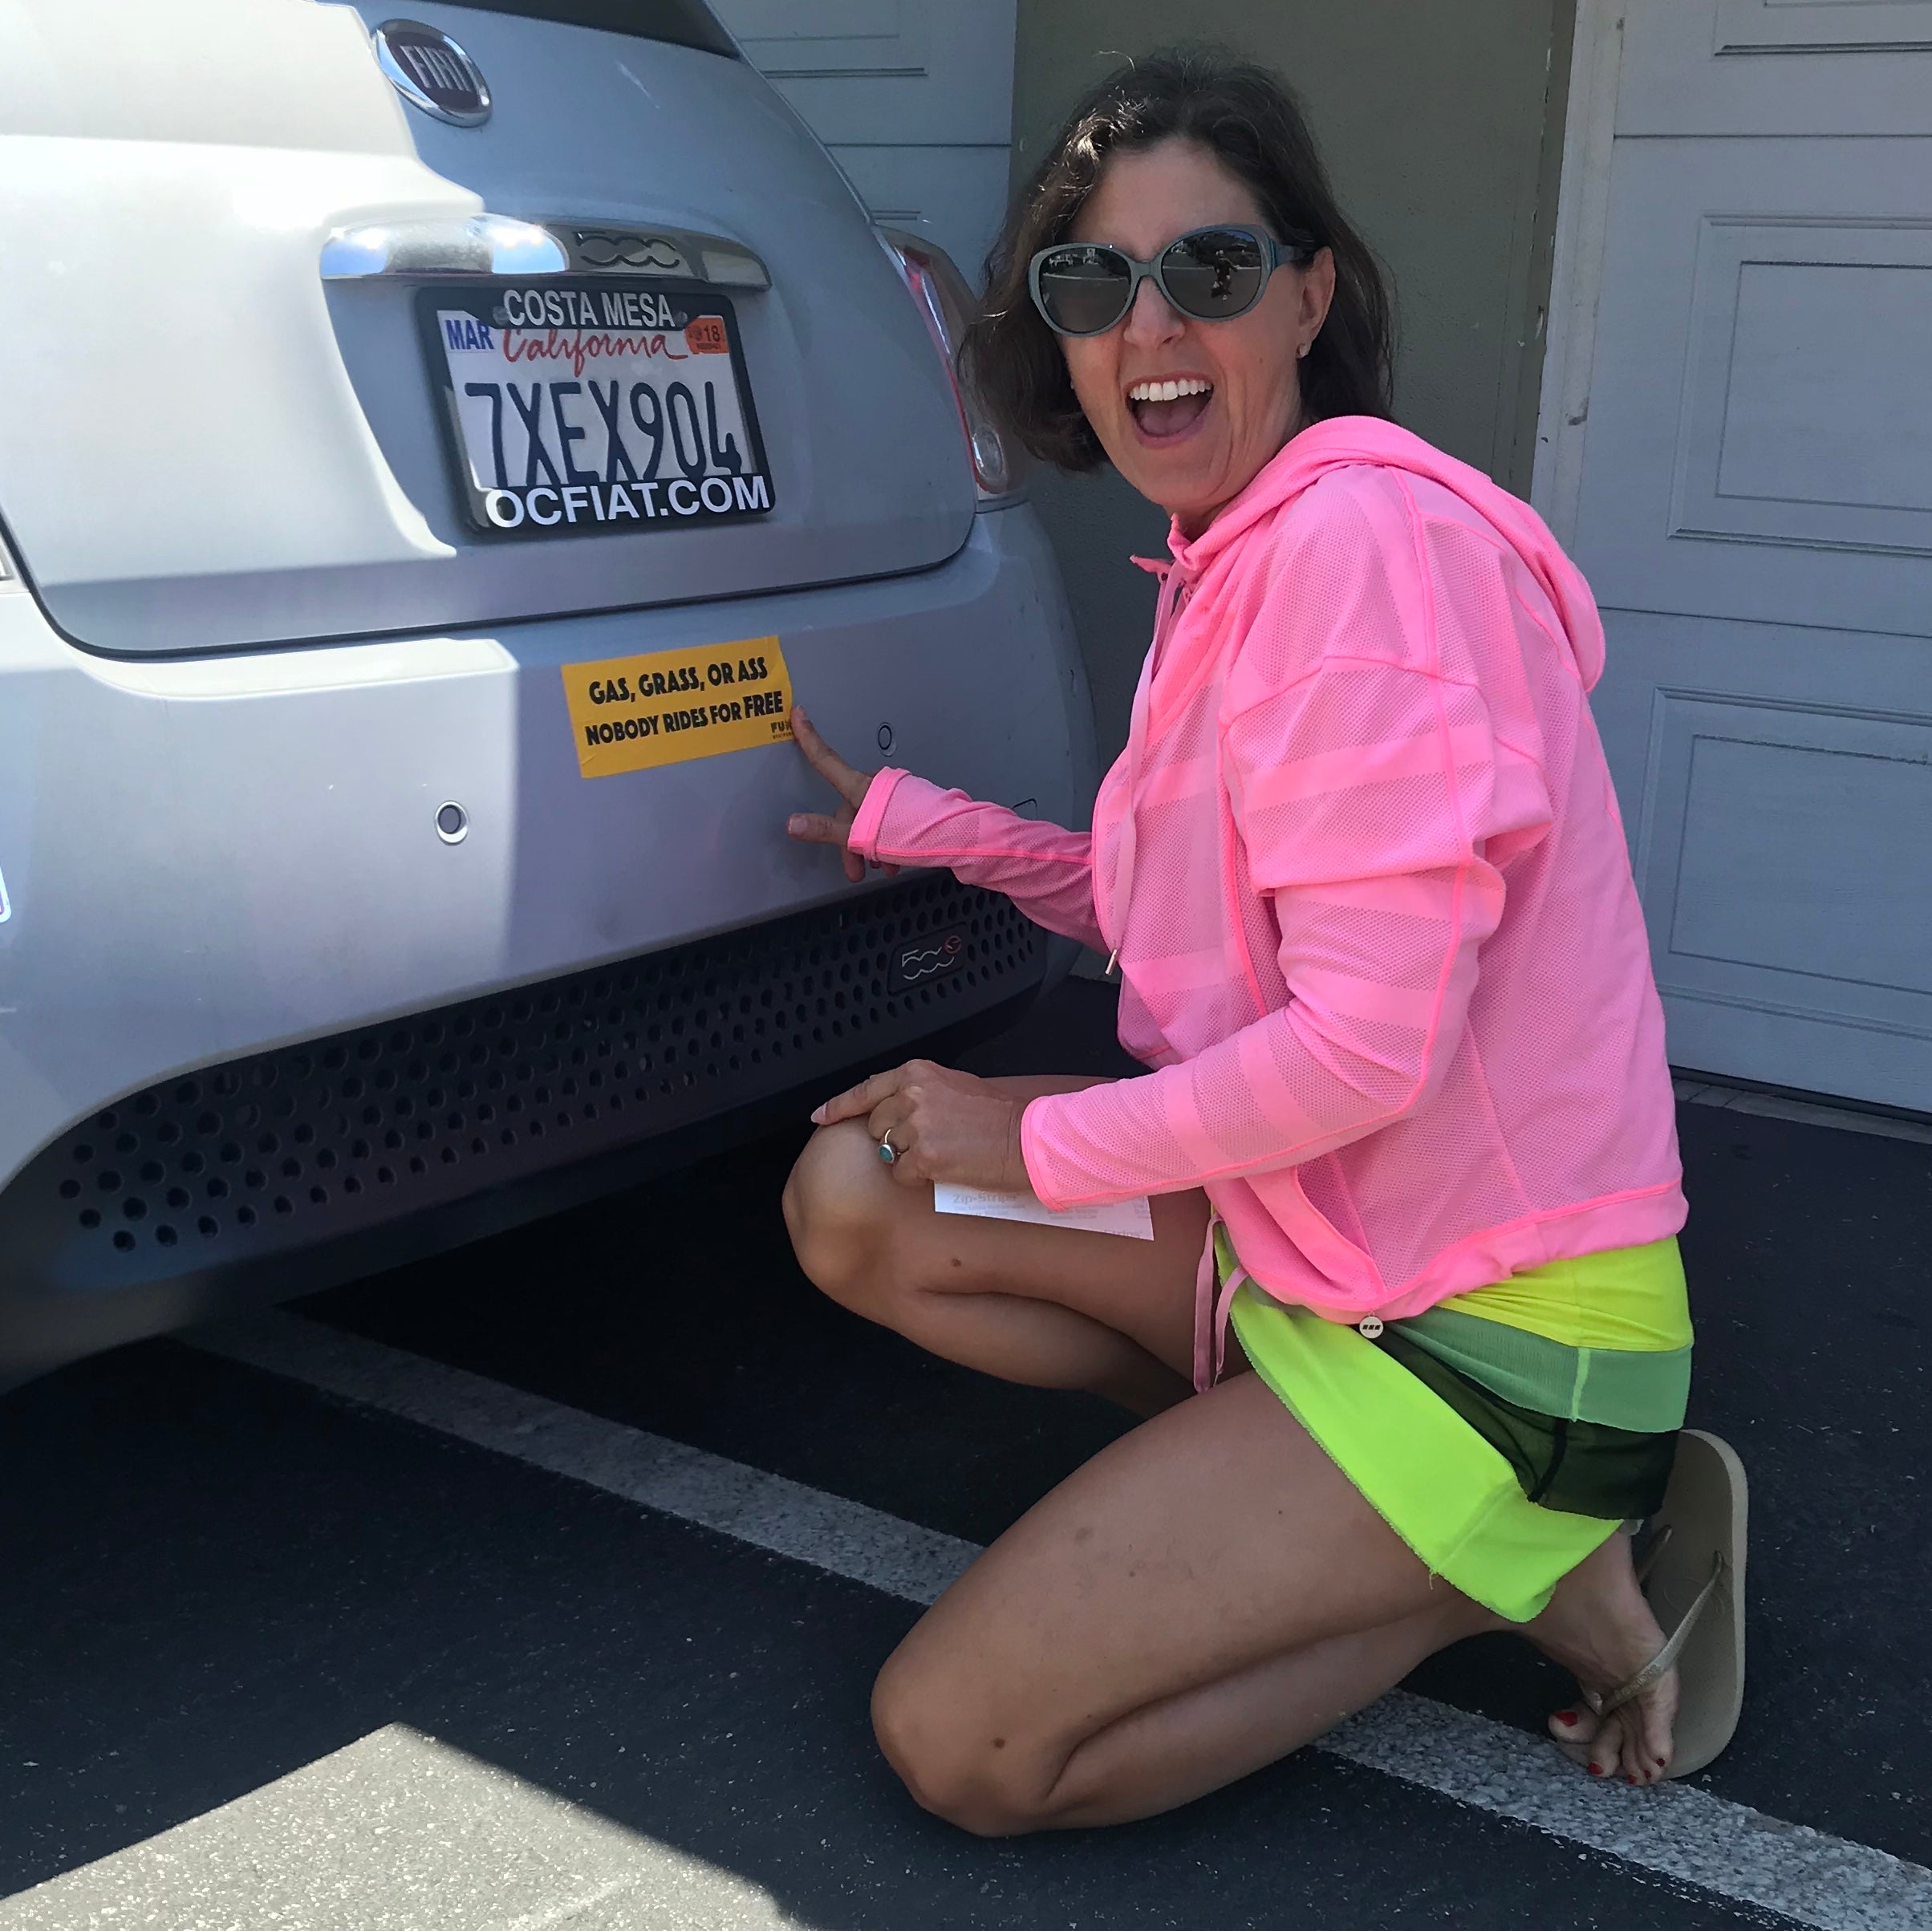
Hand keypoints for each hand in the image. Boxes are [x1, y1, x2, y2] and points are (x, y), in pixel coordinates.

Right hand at [785, 706, 897, 883]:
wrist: (957, 837)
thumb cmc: (910, 833)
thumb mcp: (862, 836)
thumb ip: (826, 830)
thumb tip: (791, 824)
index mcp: (861, 787)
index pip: (826, 760)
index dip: (809, 738)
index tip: (798, 714)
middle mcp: (878, 785)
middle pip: (850, 809)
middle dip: (849, 842)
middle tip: (855, 871)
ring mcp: (898, 795)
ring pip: (871, 821)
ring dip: (870, 848)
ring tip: (881, 869)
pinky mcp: (914, 807)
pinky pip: (891, 824)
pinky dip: (888, 845)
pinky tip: (894, 866)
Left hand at [812, 1059, 1028, 1191]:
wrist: (1025, 1138)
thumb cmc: (998, 1114)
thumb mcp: (956, 1086)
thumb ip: (921, 1091)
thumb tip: (897, 1105)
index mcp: (918, 1074)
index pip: (867, 1089)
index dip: (839, 1105)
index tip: (820, 1116)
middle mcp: (911, 1095)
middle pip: (877, 1125)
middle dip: (893, 1138)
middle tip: (930, 1141)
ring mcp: (916, 1126)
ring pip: (887, 1151)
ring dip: (907, 1158)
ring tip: (942, 1153)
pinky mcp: (923, 1156)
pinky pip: (902, 1173)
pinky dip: (918, 1177)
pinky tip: (943, 1168)